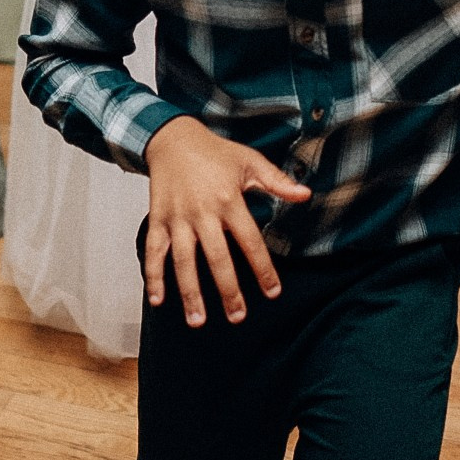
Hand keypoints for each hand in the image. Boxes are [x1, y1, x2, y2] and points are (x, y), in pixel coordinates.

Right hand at [144, 115, 311, 326]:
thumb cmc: (215, 152)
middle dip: (228, 291)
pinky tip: (158, 300)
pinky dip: (153, 276)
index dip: (262, 269)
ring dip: (190, 293)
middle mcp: (203, 212)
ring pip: (183, 261)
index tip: (272, 292)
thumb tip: (306, 194)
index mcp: (229, 200)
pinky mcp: (158, 220)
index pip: (250, 242)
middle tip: (238, 317)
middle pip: (217, 258)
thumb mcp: (250, 162)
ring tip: (198, 320)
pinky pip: (154, 251)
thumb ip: (278, 182)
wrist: (173, 138)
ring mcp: (178, 218)